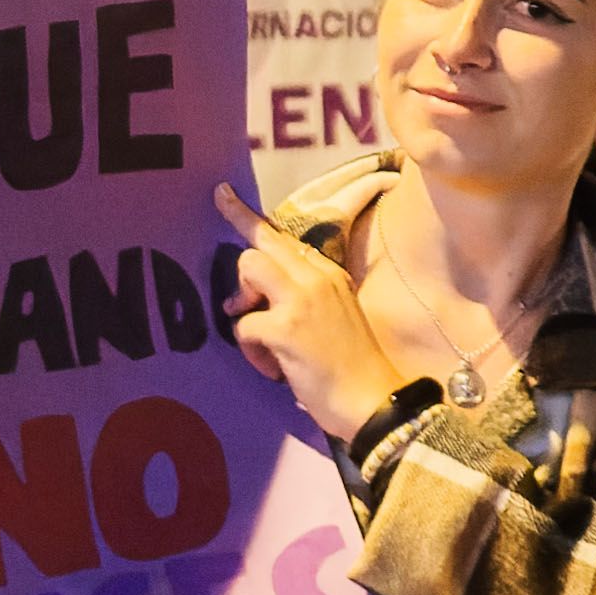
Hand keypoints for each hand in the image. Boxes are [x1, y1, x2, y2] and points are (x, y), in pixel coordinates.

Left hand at [213, 184, 407, 444]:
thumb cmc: (352, 365)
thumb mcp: (332, 316)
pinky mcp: (287, 328)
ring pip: (248, 271)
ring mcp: (301, 299)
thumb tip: (253, 299)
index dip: (245, 216)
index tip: (220, 194)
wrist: (374, 400)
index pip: (282, 238)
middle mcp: (316, 277)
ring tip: (267, 345)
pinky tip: (275, 369)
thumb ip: (300, 297)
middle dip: (241, 272)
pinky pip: (244, 326)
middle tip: (236, 304)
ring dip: (245, 312)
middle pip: (259, 246)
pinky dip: (252, 352)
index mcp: (327, 274)